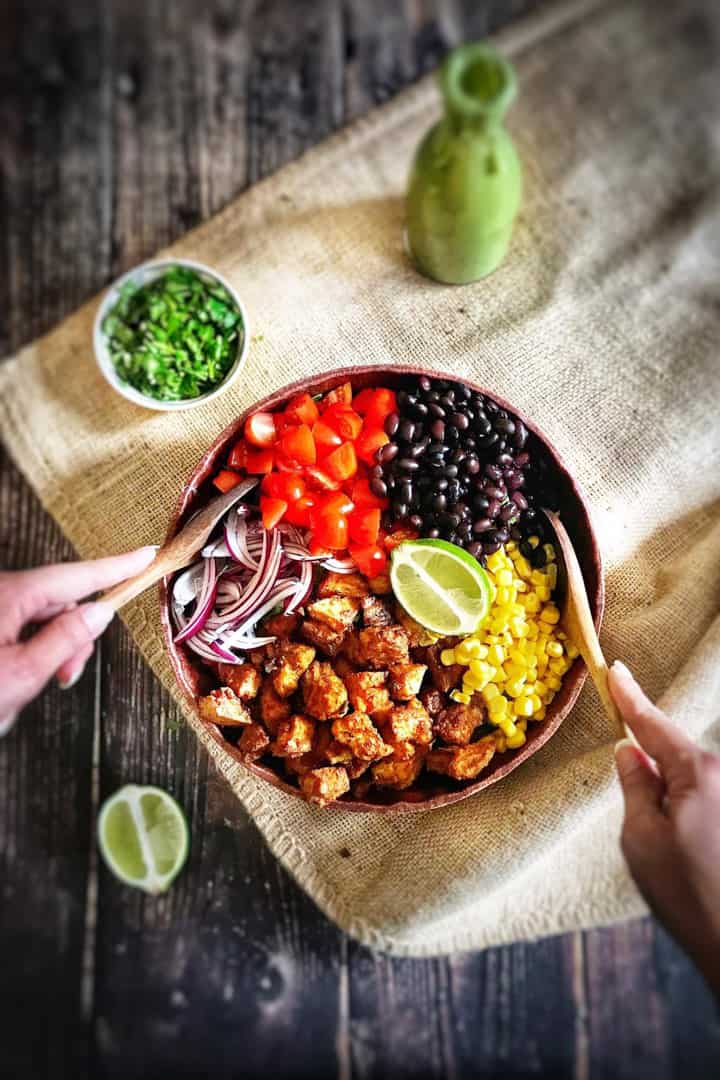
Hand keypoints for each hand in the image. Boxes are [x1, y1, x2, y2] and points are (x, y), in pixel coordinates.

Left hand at [0, 546, 156, 734]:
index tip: (145, 555)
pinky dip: (28, 651)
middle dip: (73, 636)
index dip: (116, 568)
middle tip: (65, 676)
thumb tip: (98, 613)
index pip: (77, 577)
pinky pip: (19, 627)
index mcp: (10, 596)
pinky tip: (14, 680)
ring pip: (39, 619)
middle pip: (59, 602)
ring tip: (31, 686)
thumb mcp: (21, 675)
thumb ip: (66, 641)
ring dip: (49, 650)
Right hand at [610, 660, 719, 996]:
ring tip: (670, 859)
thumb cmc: (685, 893)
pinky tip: (686, 857)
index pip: (653, 725)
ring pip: (690, 782)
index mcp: (697, 772)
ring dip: (672, 803)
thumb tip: (628, 753)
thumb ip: (635, 786)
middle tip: (643, 820)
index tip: (615, 670)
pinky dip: (688, 819)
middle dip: (651, 771)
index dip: (629, 698)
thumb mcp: (641, 838)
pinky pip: (704, 801)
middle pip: (675, 755)